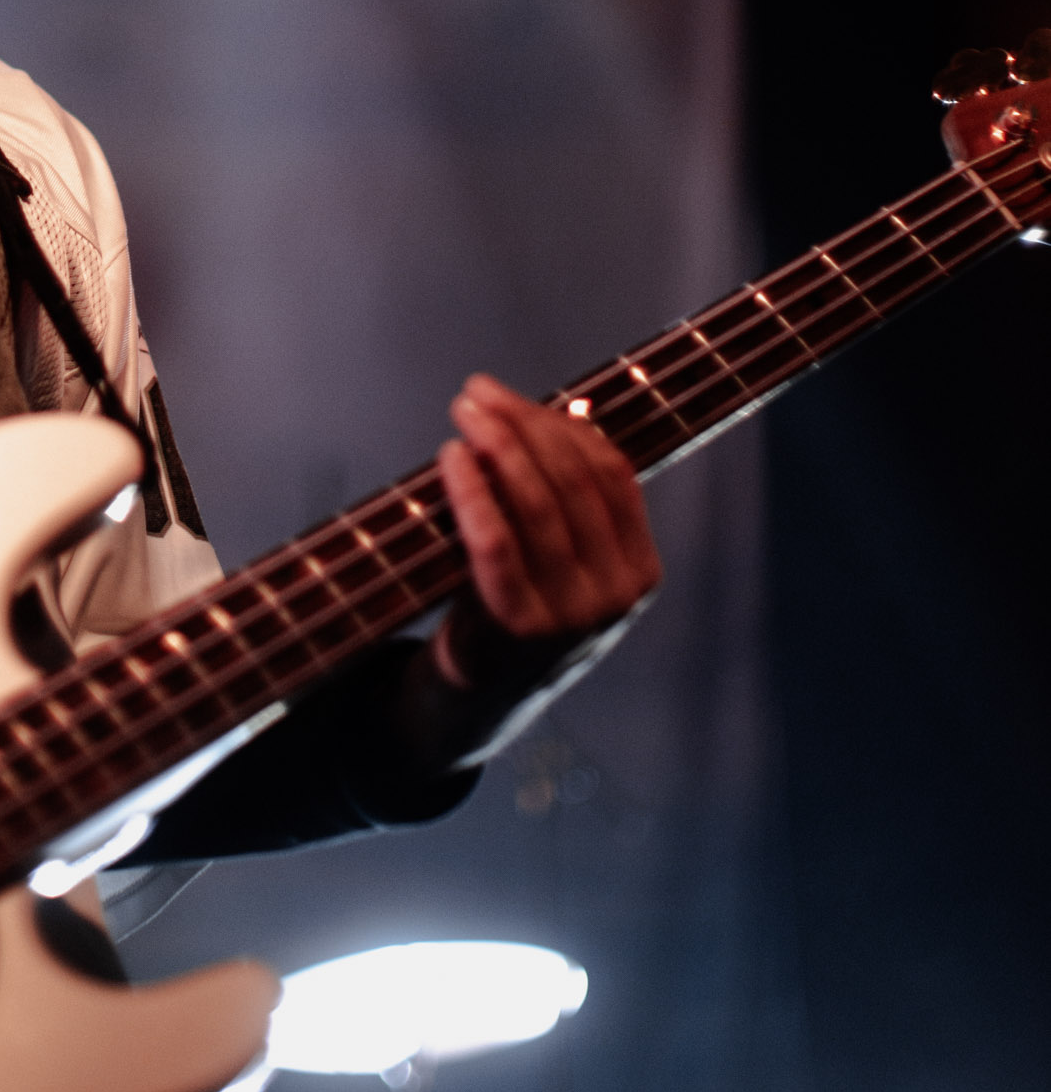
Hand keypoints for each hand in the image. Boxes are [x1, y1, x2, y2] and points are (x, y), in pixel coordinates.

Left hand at [431, 373, 659, 689]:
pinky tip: (452, 459)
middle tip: (476, 392)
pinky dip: (474, 493)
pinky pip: (496, 544)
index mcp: (638, 570)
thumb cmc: (516, 608)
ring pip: (537, 506)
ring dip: (497, 446)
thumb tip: (564, 412)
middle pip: (572, 482)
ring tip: (464, 414)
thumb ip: (566, 498)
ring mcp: (571, 615)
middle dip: (522, 425)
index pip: (610, 474)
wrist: (481, 699)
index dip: (560, 424)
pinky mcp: (519, 629)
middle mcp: (615, 594)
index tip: (511, 396)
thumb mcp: (562, 560)